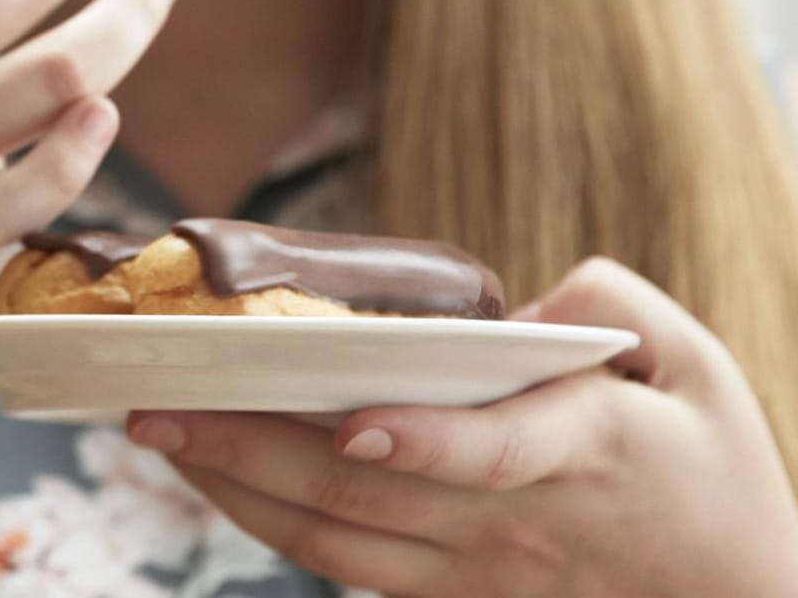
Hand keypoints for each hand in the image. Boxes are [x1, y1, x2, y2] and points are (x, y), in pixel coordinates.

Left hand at [126, 257, 797, 596]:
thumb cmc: (713, 471)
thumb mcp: (697, 368)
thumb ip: (609, 310)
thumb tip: (519, 302)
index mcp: (580, 450)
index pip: (491, 454)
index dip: (421, 442)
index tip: (352, 425)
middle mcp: (509, 522)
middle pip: (366, 496)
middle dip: (251, 450)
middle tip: (157, 406)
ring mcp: (472, 571)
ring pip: (335, 542)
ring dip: (236, 489)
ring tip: (159, 437)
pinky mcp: (449, 597)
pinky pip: (343, 568)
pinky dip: (269, 525)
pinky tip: (214, 479)